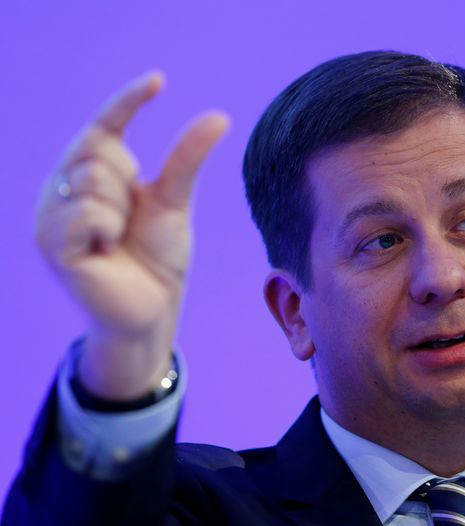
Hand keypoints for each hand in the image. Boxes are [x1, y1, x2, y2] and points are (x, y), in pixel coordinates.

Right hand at [36, 71, 228, 399]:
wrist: (152, 309)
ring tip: (115, 240)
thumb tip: (218, 116)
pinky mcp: (50, 243)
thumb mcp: (175, 201)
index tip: (160, 80)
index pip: (103, 126)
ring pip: (93, 178)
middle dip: (128, 184)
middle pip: (98, 149)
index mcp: (89, 175)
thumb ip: (186, 159)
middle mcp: (60, 189)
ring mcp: (48, 215)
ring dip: (120, 211)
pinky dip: (107, 229)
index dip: (127, 102)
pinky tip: (104, 252)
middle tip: (128, 222)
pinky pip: (87, 212)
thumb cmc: (158, 257)